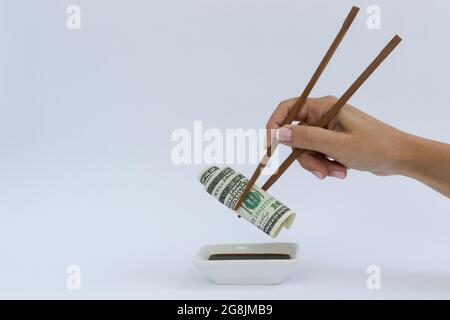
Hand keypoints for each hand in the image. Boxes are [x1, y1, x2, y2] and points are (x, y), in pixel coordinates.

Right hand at [266, 96, 406, 179]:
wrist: (401, 157)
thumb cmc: (374, 147)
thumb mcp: (338, 144)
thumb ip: (307, 138)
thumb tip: (280, 133)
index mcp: (324, 107)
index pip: (288, 109)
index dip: (274, 125)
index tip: (270, 147)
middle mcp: (323, 115)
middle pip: (297, 136)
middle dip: (306, 157)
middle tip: (321, 171)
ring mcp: (328, 129)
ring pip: (307, 149)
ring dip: (318, 164)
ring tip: (337, 172)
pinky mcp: (333, 141)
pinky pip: (318, 154)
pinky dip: (326, 165)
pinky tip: (341, 170)